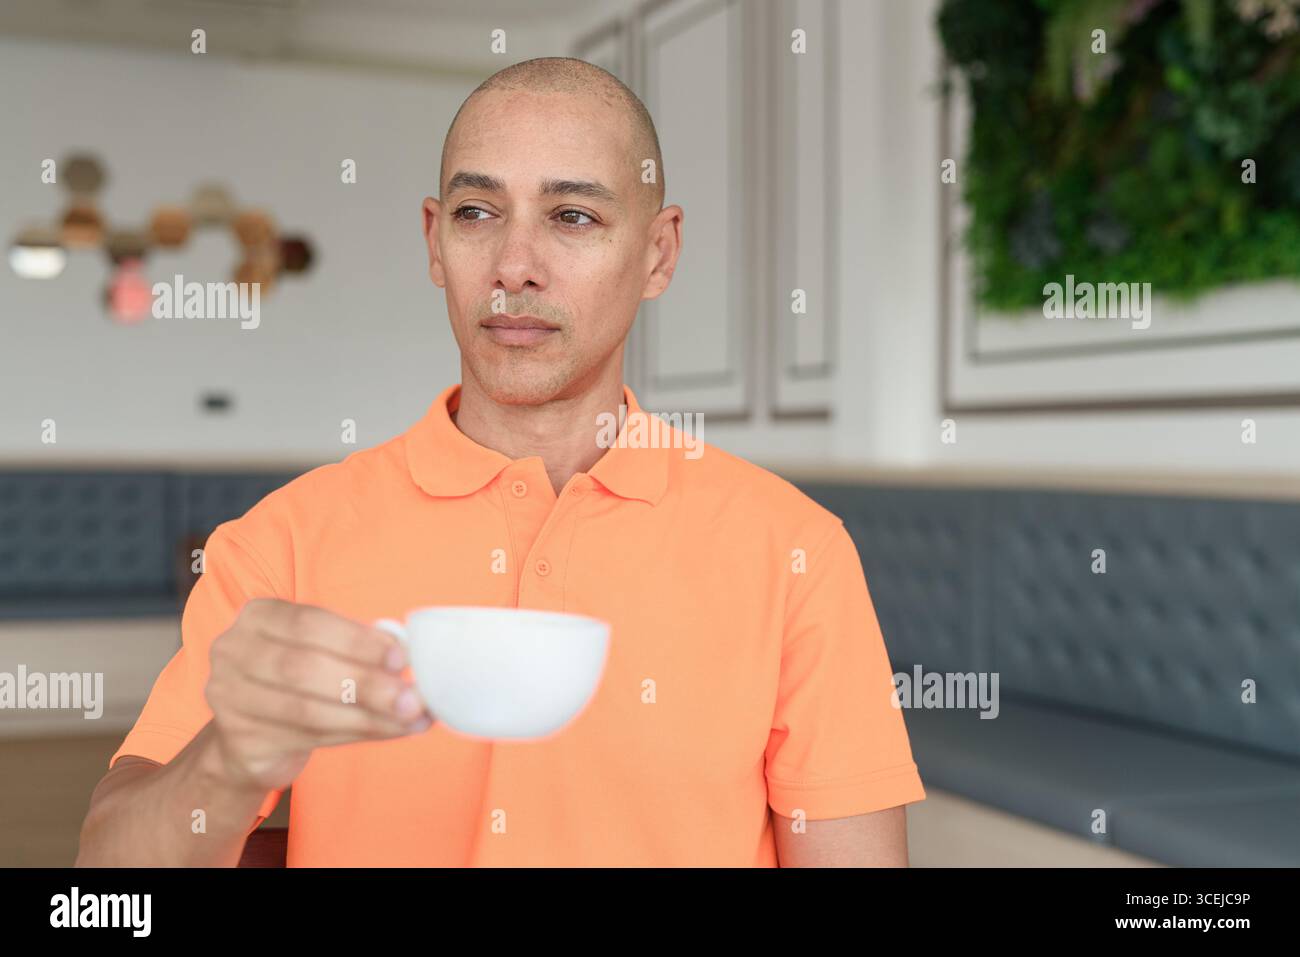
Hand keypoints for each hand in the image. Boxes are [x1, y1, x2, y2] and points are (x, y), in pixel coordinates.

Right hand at [204, 598, 431, 791]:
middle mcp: (234, 652)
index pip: (309, 623)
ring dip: (368, 716)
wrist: (250, 737)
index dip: (357, 641)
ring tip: (410, 718)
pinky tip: (388, 731)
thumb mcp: (325, 650)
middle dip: (365, 683)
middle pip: (304, 668)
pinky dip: (356, 734)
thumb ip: (358, 646)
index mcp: (258, 616)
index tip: (401, 657)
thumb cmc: (298, 682)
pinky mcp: (239, 739)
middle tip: (411, 698)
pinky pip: (306, 738)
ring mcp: (229, 698)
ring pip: (307, 709)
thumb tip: (406, 650)